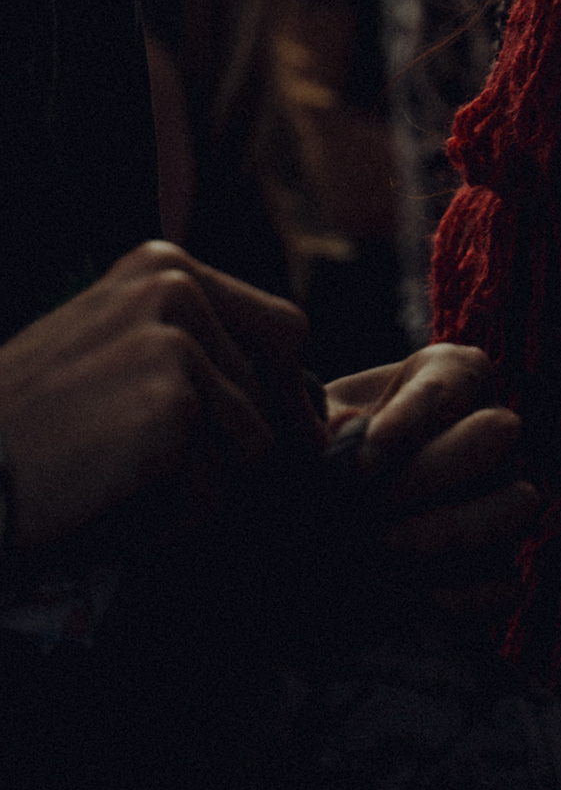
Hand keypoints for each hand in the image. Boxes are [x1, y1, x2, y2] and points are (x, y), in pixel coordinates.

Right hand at [0, 242, 309, 555]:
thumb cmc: (26, 429)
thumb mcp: (108, 347)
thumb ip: (194, 347)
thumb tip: (305, 404)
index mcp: (166, 267)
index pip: (284, 330)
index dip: (284, 395)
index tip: (273, 440)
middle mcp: (177, 290)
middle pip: (275, 392)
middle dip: (235, 448)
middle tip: (152, 472)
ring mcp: (176, 346)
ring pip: (252, 448)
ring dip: (196, 486)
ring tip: (117, 482)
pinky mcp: (171, 410)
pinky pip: (214, 493)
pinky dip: (167, 522)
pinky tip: (103, 505)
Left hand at [325, 344, 535, 607]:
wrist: (301, 534)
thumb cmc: (316, 460)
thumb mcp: (314, 429)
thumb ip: (324, 423)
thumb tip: (337, 438)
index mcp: (450, 380)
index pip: (459, 378)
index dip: (414, 416)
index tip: (363, 459)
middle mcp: (488, 434)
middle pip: (497, 432)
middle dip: (429, 471)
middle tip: (369, 504)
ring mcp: (499, 501)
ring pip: (518, 503)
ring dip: (453, 527)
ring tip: (383, 548)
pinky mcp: (493, 571)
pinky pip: (507, 584)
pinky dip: (467, 596)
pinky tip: (411, 598)